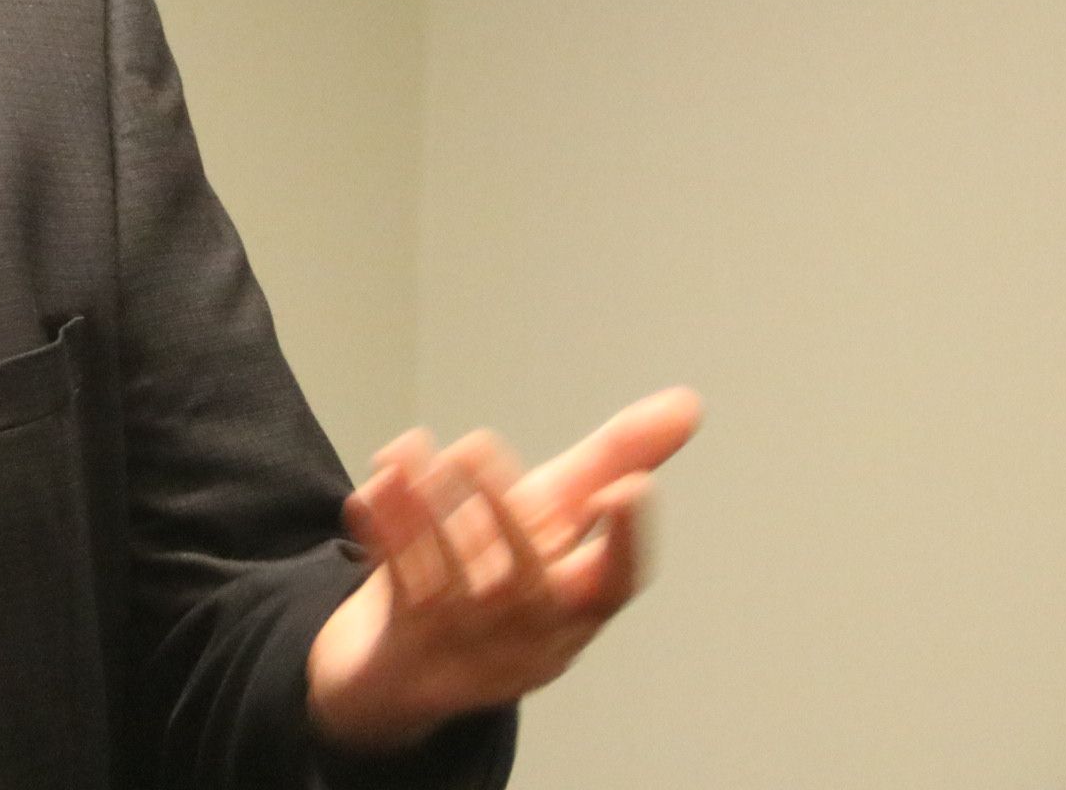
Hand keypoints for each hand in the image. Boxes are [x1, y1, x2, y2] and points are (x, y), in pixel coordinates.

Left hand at [306, 386, 701, 752]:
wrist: (406, 663)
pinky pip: (398, 591)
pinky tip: (376, 484)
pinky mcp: (406, 648)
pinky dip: (386, 536)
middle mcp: (530, 635)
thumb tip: (689, 402)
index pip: (618, 583)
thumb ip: (618, 460)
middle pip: (527, 584)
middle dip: (503, 513)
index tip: (630, 487)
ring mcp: (467, 650)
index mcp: (578, 605)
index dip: (628, 539)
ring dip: (431, 514)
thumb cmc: (500, 570)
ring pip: (455, 587)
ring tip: (414, 453)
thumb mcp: (559, 514)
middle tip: (476, 446)